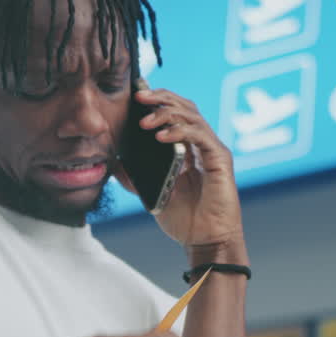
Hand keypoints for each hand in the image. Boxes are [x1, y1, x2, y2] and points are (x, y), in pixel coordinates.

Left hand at [113, 87, 242, 247]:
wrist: (205, 241)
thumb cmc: (185, 220)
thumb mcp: (152, 194)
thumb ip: (136, 178)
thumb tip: (115, 162)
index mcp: (187, 149)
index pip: (174, 114)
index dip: (158, 101)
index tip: (135, 95)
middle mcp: (201, 145)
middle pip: (184, 107)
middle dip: (161, 98)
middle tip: (139, 96)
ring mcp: (212, 150)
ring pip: (192, 116)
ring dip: (166, 114)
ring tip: (144, 121)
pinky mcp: (220, 159)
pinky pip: (200, 136)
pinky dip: (179, 132)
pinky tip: (160, 136)